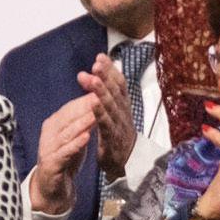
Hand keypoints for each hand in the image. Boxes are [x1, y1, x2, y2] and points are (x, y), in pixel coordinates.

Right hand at [29, 95, 94, 213]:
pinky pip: (64, 152)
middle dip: (84, 107)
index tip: (101, 89)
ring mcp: (48, 148)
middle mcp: (48, 133)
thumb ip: (82, 122)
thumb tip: (95, 101)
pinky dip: (75, 144)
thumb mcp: (75, 138)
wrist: (52, 188)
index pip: (70, 108)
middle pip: (67, 118)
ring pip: (66, 133)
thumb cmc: (65, 159)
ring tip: (95, 115)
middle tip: (100, 97)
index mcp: (54, 124)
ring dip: (81, 124)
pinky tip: (86, 138)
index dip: (85, 99)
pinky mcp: (50, 164)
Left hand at [81, 53, 137, 182]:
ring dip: (101, 91)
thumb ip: (111, 92)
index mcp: (124, 104)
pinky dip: (100, 112)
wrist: (129, 163)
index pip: (119, 83)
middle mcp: (123, 112)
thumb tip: (103, 70)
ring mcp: (119, 125)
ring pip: (111, 105)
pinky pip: (106, 124)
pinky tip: (92, 102)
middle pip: (116, 91)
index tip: (100, 56)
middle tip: (95, 63)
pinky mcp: (112, 139)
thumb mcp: (116, 111)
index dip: (111, 70)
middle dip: (105, 76)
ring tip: (91, 78)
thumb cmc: (119, 133)